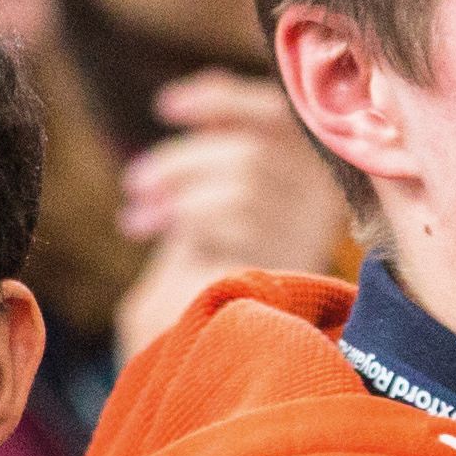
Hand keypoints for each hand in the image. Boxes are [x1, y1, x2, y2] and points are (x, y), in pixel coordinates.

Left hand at [109, 74, 349, 360]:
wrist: (223, 355)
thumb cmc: (211, 269)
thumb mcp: (208, 202)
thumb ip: (210, 154)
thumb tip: (182, 100)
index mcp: (304, 169)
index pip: (273, 115)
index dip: (220, 101)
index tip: (163, 107)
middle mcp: (321, 198)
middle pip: (252, 152)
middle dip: (181, 162)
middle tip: (133, 184)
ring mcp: (312, 232)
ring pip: (245, 184)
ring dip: (180, 196)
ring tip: (138, 219)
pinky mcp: (298, 263)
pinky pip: (244, 223)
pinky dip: (200, 224)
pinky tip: (177, 240)